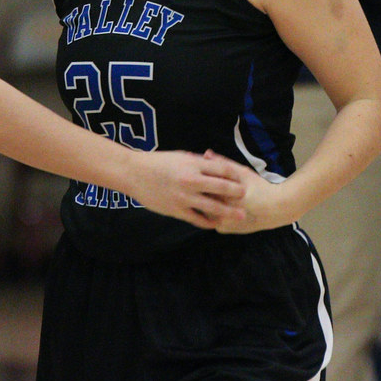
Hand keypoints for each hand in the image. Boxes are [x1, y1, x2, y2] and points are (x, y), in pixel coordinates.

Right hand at [128, 148, 248, 228]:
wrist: (134, 173)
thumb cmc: (156, 162)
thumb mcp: (179, 156)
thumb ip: (197, 162)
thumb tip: (214, 164)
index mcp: (193, 164)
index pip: (222, 169)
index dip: (235, 175)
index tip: (242, 179)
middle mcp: (192, 180)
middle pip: (223, 188)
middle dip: (237, 193)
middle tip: (246, 197)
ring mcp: (185, 197)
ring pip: (214, 207)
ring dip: (229, 212)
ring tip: (241, 216)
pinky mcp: (178, 210)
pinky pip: (198, 219)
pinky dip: (209, 222)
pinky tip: (215, 223)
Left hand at [202, 151, 287, 233]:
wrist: (276, 210)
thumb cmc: (259, 187)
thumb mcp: (242, 172)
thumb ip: (222, 163)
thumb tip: (205, 153)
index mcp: (224, 197)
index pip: (201, 186)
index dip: (197, 177)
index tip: (194, 170)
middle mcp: (221, 213)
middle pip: (201, 198)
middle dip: (198, 188)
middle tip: (196, 180)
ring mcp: (221, 223)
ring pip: (204, 209)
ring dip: (202, 199)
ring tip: (205, 189)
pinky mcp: (223, 229)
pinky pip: (210, 218)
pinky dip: (209, 210)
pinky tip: (214, 201)